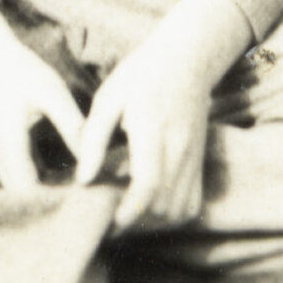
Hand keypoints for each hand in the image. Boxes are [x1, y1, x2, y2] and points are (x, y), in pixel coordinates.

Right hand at [0, 0, 92, 193]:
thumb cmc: (21, 72)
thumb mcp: (53, 94)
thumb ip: (73, 128)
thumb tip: (94, 162)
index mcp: (9, 145)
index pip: (30, 193)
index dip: (57, 204)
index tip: (87, 205)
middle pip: (26, 199)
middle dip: (56, 204)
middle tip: (92, 204)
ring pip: (23, 191)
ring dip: (50, 195)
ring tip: (85, 194)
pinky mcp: (1, 155)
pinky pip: (22, 179)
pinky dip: (43, 183)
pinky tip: (70, 179)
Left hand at [75, 0, 245, 233]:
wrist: (187, 60)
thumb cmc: (140, 75)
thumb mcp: (108, 97)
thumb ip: (94, 139)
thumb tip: (83, 179)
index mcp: (152, 131)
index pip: (148, 184)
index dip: (130, 211)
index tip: (110, 222)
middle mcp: (178, 149)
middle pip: (163, 205)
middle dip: (137, 221)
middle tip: (110, 219)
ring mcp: (193, 159)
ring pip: (180, 210)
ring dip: (155, 222)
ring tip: (129, 214)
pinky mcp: (200, 163)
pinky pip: (193, 204)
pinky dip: (173, 215)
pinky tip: (151, 207)